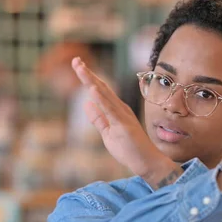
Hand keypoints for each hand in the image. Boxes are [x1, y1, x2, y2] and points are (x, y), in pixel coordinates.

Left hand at [71, 57, 174, 180]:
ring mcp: (122, 115)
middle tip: (75, 60)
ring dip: (91, 81)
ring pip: (104, 94)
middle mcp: (120, 108)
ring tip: (80, 68)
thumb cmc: (129, 149)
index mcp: (116, 110)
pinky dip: (101, 99)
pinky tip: (92, 89)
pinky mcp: (123, 125)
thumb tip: (86, 103)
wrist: (146, 162)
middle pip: (101, 87)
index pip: (100, 90)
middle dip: (87, 74)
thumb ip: (98, 119)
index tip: (78, 65)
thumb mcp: (108, 133)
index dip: (89, 78)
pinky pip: (110, 110)